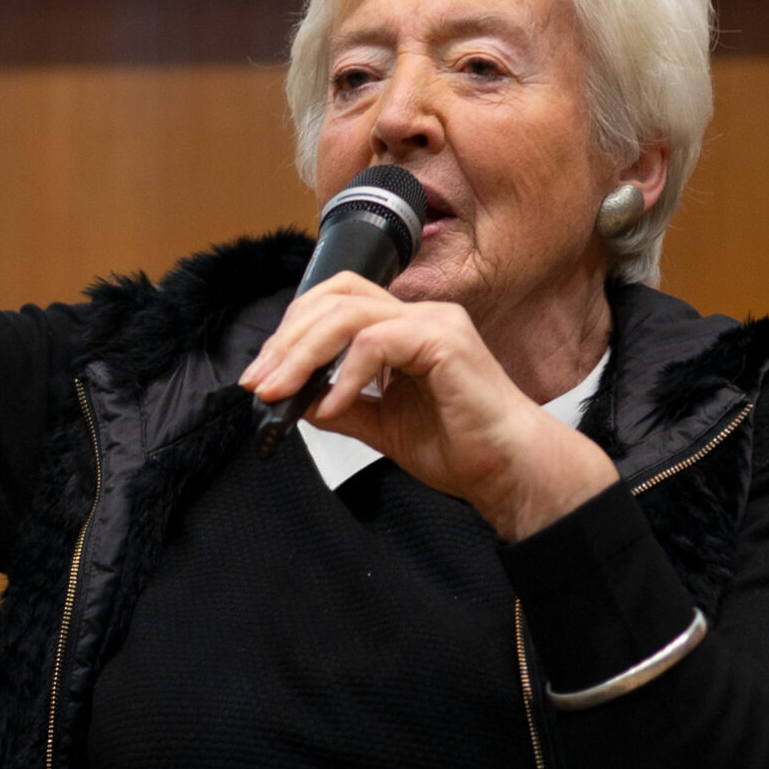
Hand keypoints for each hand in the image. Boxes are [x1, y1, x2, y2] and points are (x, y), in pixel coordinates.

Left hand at [238, 275, 617, 540]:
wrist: (508, 471)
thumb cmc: (462, 447)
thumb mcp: (381, 425)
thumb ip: (340, 404)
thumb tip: (294, 397)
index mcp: (405, 329)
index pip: (335, 303)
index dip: (292, 333)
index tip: (263, 376)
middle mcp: (420, 315)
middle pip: (335, 297)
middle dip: (287, 339)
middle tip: (260, 382)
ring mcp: (434, 323)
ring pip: (348, 314)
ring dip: (304, 354)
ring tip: (282, 392)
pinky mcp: (444, 341)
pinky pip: (377, 343)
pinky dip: (345, 375)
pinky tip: (331, 407)